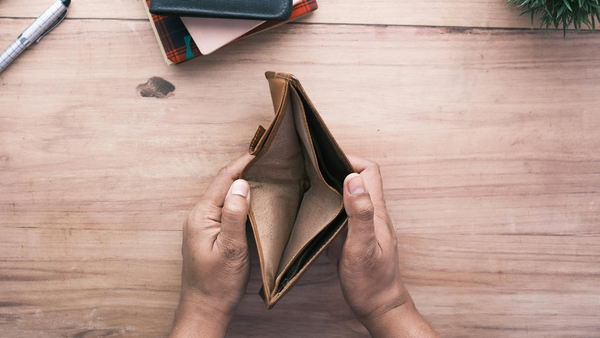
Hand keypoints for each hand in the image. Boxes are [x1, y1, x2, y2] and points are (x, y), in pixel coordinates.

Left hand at [169, 153, 253, 337]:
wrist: (205, 309)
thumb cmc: (218, 284)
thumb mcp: (231, 248)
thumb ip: (235, 214)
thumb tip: (242, 184)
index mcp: (201, 216)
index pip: (223, 180)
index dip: (242, 163)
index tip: (261, 151)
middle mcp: (198, 216)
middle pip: (223, 184)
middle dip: (244, 170)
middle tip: (268, 160)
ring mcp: (202, 225)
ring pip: (225, 196)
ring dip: (242, 184)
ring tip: (264, 174)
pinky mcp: (209, 234)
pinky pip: (225, 209)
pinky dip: (240, 200)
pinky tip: (253, 200)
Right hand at [328, 155, 438, 336]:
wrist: (378, 306)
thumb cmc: (372, 281)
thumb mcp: (363, 246)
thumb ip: (359, 213)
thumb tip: (353, 179)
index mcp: (376, 211)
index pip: (369, 171)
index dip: (350, 160)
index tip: (326, 161)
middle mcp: (370, 214)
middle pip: (357, 179)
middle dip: (335, 170)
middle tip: (310, 170)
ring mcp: (361, 226)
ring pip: (347, 196)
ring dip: (330, 188)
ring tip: (305, 187)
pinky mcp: (352, 237)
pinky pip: (340, 214)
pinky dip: (326, 208)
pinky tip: (310, 214)